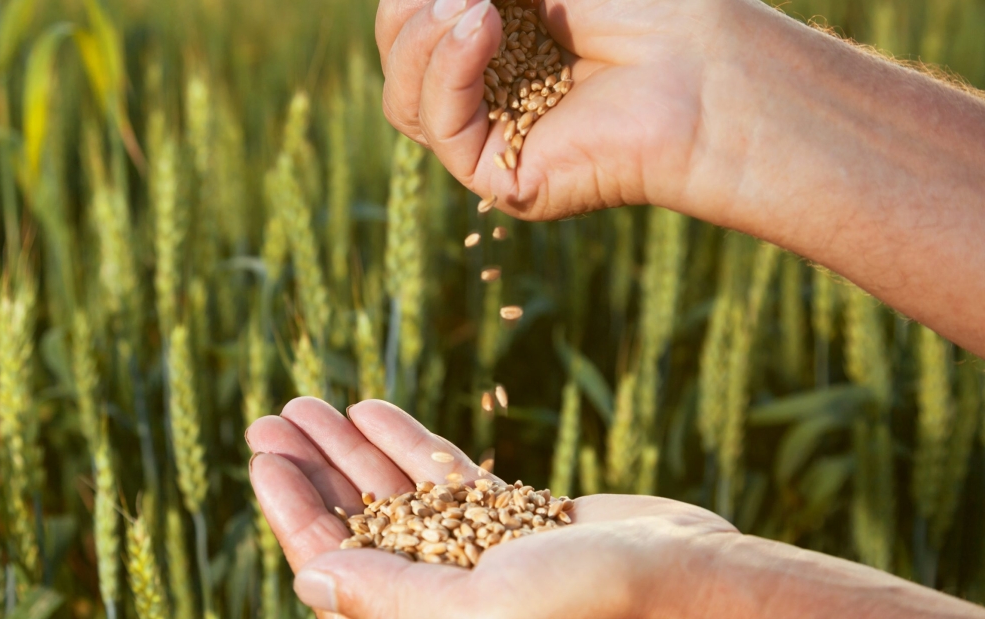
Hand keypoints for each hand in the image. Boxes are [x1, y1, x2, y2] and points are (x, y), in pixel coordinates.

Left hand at [245, 397, 737, 618]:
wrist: (692, 580)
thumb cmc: (593, 607)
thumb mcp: (478, 607)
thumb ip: (390, 597)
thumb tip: (310, 578)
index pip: (334, 563)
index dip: (292, 508)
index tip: (261, 455)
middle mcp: (443, 592)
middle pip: (357, 521)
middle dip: (312, 469)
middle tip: (271, 417)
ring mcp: (477, 552)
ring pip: (396, 492)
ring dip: (352, 448)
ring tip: (311, 404)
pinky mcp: (514, 521)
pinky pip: (445, 476)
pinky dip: (408, 442)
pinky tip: (372, 408)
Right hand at [375, 0, 757, 220]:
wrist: (706, 68)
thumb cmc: (648, 6)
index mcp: (499, 40)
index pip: (414, 20)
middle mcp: (490, 92)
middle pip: (398, 59)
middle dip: (407, 11)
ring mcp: (493, 137)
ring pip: (403, 100)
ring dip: (419, 40)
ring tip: (471, 2)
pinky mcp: (502, 178)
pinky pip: (440, 127)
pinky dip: (447, 71)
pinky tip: (482, 27)